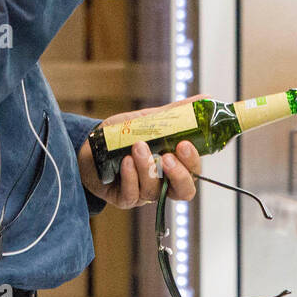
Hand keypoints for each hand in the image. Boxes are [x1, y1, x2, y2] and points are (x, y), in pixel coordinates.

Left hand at [78, 97, 205, 209]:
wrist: (90, 144)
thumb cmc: (122, 135)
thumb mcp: (148, 120)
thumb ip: (175, 113)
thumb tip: (205, 97)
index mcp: (172, 165)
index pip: (193, 172)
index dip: (193, 162)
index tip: (184, 144)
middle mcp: (162, 183)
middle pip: (183, 191)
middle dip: (178, 174)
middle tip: (167, 156)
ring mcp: (143, 193)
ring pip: (154, 191)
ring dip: (147, 167)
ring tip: (137, 146)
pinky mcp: (124, 198)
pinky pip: (132, 195)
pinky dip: (130, 176)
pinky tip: (125, 162)